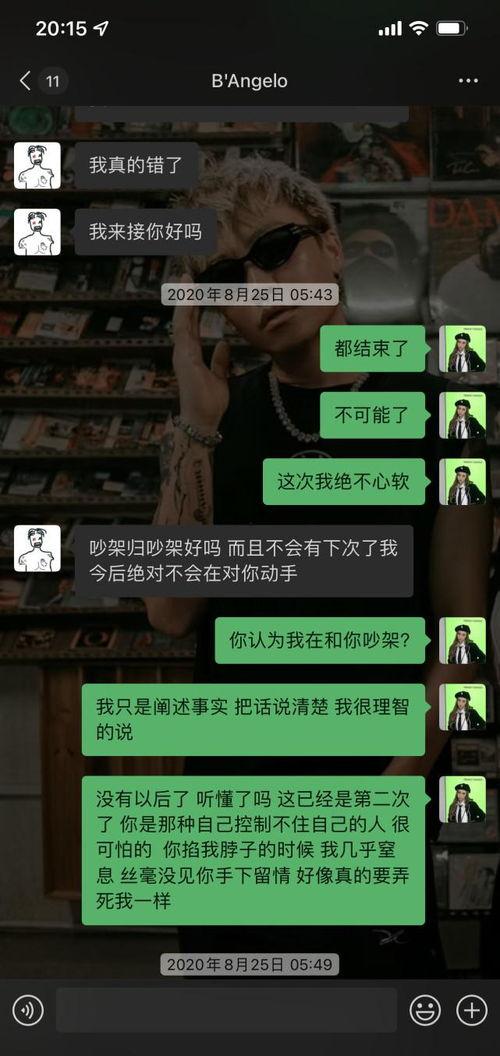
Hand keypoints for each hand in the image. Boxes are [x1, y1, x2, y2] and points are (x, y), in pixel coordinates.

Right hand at [172, 275, 230, 431]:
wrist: (202, 420)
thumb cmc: (209, 403)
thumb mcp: (219, 377)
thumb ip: (219, 360)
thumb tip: (222, 344)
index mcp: (190, 353)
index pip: (191, 323)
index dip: (192, 305)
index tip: (195, 287)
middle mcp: (183, 350)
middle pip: (183, 317)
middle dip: (185, 296)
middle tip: (187, 274)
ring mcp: (181, 353)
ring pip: (181, 320)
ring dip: (183, 299)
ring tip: (186, 279)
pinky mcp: (183, 357)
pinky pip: (183, 330)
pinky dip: (185, 313)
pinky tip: (189, 298)